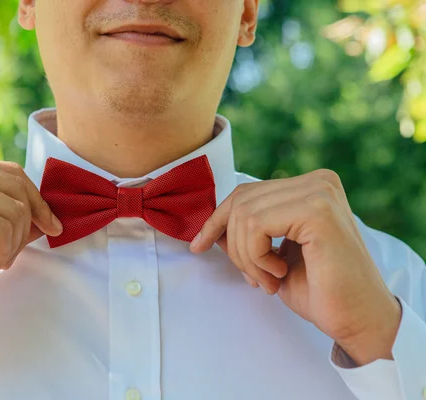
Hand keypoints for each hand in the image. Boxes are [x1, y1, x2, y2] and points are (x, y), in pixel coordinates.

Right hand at [0, 157, 62, 346]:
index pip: (11, 173)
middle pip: (18, 188)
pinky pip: (2, 230)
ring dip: (9, 248)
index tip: (51, 227)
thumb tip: (51, 217)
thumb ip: (5, 216)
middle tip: (3, 258)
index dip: (37, 201)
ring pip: (15, 211)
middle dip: (24, 228)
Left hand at [190, 169, 401, 364]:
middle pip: (241, 200)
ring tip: (268, 281)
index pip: (246, 193)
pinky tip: (279, 273)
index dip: (216, 220)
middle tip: (253, 278)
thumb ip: (248, 232)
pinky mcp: (318, 210)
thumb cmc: (319, 290)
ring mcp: (320, 192)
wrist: (358, 320)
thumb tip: (211, 227)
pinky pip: (256, 226)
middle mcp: (318, 182)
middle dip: (233, 245)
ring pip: (244, 214)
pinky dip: (256, 256)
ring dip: (246, 257)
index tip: (198, 245)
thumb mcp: (273, 254)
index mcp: (310, 187)